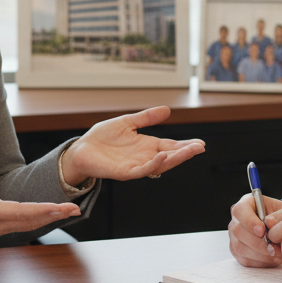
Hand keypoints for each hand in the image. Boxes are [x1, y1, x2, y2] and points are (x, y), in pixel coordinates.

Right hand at [0, 169, 79, 238]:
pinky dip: (41, 219)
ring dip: (51, 218)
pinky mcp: (0, 226)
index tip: (60, 207)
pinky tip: (53, 214)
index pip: (20, 212)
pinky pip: (25, 224)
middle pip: (30, 221)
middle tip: (76, 209)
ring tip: (71, 211)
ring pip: (30, 224)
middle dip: (54, 215)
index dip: (41, 209)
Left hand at [62, 106, 204, 184]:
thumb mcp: (127, 122)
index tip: (200, 144)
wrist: (81, 149)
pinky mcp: (124, 172)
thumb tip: (166, 109)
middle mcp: (144, 157)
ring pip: (159, 165)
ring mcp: (135, 166)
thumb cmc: (102, 138)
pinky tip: (162, 156)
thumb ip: (146, 118)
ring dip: (175, 159)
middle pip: (169, 157)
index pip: (170, 146)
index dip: (185, 146)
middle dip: (185, 153)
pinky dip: (153, 164)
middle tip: (200, 148)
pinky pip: (142, 170)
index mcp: (146, 146)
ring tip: (188, 151)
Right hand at [227, 193, 281, 266]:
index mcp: (246, 203)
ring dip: (260, 254)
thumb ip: (280, 216)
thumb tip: (269, 223)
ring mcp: (234, 236)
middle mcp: (236, 220)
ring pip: (240, 248)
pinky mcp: (237, 251)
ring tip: (277, 255)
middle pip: (238, 231)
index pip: (239, 210)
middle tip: (275, 249)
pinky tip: (272, 259)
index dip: (249, 222)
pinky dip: (260, 262)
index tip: (263, 232)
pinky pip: (244, 259)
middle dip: (258, 243)